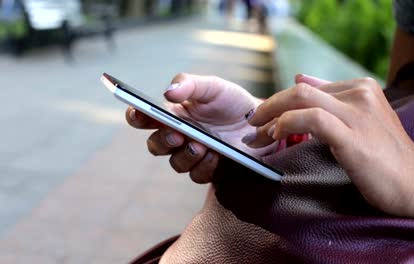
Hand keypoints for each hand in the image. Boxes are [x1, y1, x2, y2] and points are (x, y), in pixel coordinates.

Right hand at [126, 73, 276, 182]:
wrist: (260, 121)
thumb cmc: (232, 101)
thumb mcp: (213, 87)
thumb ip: (190, 85)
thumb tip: (168, 92)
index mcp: (173, 115)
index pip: (144, 118)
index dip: (136, 116)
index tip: (139, 113)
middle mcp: (179, 136)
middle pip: (155, 145)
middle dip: (163, 141)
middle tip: (178, 134)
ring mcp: (193, 154)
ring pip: (176, 164)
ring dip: (186, 155)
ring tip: (201, 145)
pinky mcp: (210, 168)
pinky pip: (197, 175)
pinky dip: (204, 166)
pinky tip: (216, 154)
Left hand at [247, 74, 413, 217]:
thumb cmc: (386, 156)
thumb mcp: (359, 120)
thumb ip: (331, 98)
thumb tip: (299, 77)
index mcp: (360, 87)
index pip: (308, 88)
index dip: (280, 102)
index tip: (264, 117)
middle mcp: (359, 93)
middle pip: (299, 90)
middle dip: (269, 106)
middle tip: (253, 123)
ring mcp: (357, 112)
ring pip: (301, 99)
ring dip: (271, 116)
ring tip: (257, 134)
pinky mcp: (352, 134)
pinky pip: (310, 119)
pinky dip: (285, 124)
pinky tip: (275, 135)